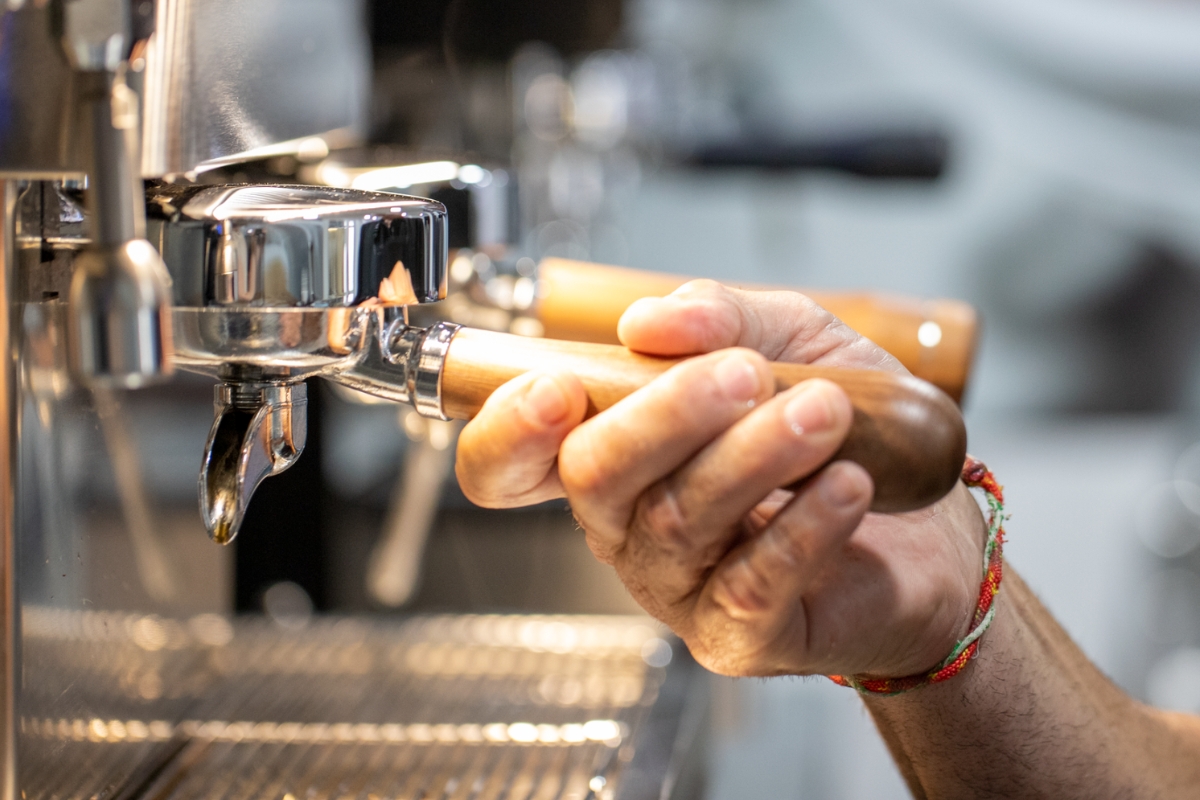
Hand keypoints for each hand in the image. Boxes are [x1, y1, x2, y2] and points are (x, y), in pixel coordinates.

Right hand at [456, 280, 985, 678]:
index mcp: (617, 451)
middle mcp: (628, 523)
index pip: (510, 462)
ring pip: (679, 521)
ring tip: (825, 412)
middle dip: (664, 416)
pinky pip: (750, 585)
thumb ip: (722, 317)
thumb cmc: (844, 431)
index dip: (507, 431)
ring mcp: (676, 586)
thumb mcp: (791, 341)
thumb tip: (650, 320)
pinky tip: (848, 485)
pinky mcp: (736, 636)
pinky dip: (801, 528)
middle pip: (595, 477)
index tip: (555, 389)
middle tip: (742, 374)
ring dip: (753, 456)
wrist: (933, 526)